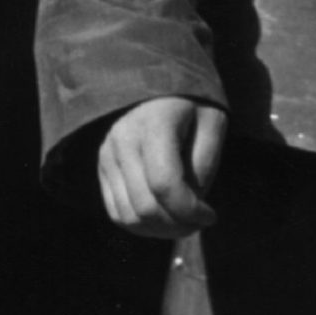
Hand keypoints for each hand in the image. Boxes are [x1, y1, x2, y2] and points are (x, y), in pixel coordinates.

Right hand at [97, 96, 227, 236]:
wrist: (157, 83)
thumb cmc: (193, 105)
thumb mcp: (213, 125)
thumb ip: (205, 164)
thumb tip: (191, 206)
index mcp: (154, 125)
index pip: (164, 183)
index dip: (190, 210)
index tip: (212, 216)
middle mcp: (123, 141)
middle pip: (145, 206)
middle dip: (178, 225)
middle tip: (200, 222)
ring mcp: (107, 155)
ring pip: (128, 216)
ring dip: (160, 231)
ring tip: (184, 222)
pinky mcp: (102, 167)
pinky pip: (116, 212)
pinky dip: (142, 225)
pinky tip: (164, 219)